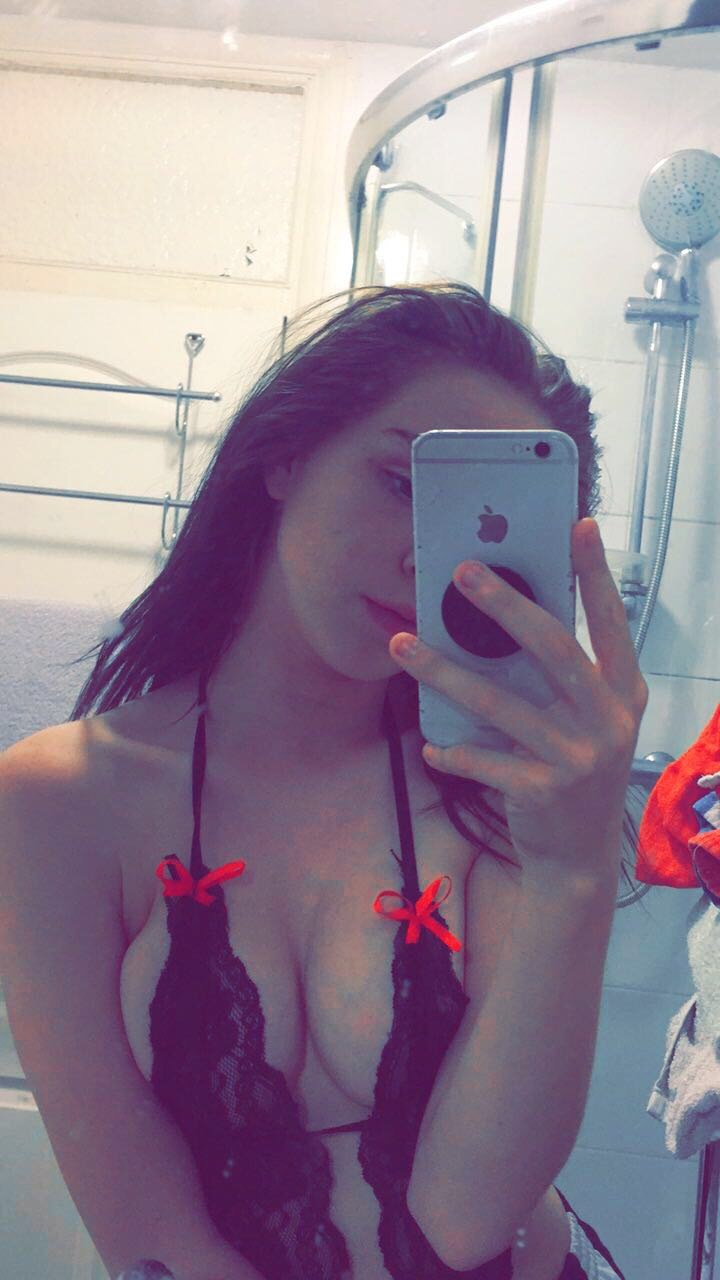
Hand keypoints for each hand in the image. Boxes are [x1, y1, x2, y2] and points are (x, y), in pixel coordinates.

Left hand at [389, 518, 648, 881]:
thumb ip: (562, 679)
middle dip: (505, 604)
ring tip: (402, 644)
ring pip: (499, 702)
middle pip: (553, 648)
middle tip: (462, 571)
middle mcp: (609, 721)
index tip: (577, 526)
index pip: (611, 623)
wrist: (578, 859)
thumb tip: (510, 617)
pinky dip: (453, 750)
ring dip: (443, 671)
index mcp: (623, 693)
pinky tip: (431, 745)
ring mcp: (578, 757)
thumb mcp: (585, 722)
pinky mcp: (543, 791)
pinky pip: (483, 759)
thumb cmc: (574, 774)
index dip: (596, 575)